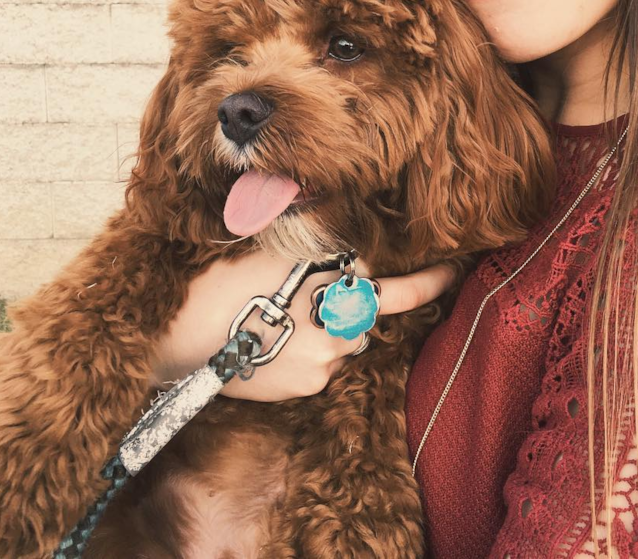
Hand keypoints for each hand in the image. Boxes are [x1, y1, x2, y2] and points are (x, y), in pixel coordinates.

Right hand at [150, 251, 456, 400]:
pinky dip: (309, 349)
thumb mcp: (278, 249)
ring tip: (277, 314)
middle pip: (366, 313)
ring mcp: (326, 364)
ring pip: (344, 339)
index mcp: (339, 290)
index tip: (456, 272)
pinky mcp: (306, 387)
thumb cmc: (225, 278)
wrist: (181, 333)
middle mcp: (342, 331)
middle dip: (350, 301)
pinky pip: (322, 363)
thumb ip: (325, 255)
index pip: (402, 290)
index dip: (432, 281)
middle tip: (304, 290)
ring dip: (327, 326)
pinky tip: (272, 338)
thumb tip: (355, 262)